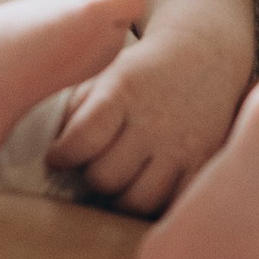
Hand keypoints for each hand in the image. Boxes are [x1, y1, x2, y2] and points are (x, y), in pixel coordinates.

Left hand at [49, 24, 252, 215]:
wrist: (203, 54)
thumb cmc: (140, 72)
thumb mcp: (104, 74)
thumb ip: (76, 111)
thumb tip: (54, 158)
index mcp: (124, 90)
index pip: (82, 139)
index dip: (61, 156)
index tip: (57, 156)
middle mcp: (155, 119)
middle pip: (105, 177)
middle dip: (90, 176)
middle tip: (92, 165)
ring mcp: (183, 145)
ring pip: (137, 201)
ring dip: (120, 196)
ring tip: (118, 178)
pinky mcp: (204, 163)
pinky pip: (171, 205)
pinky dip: (153, 204)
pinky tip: (145, 185)